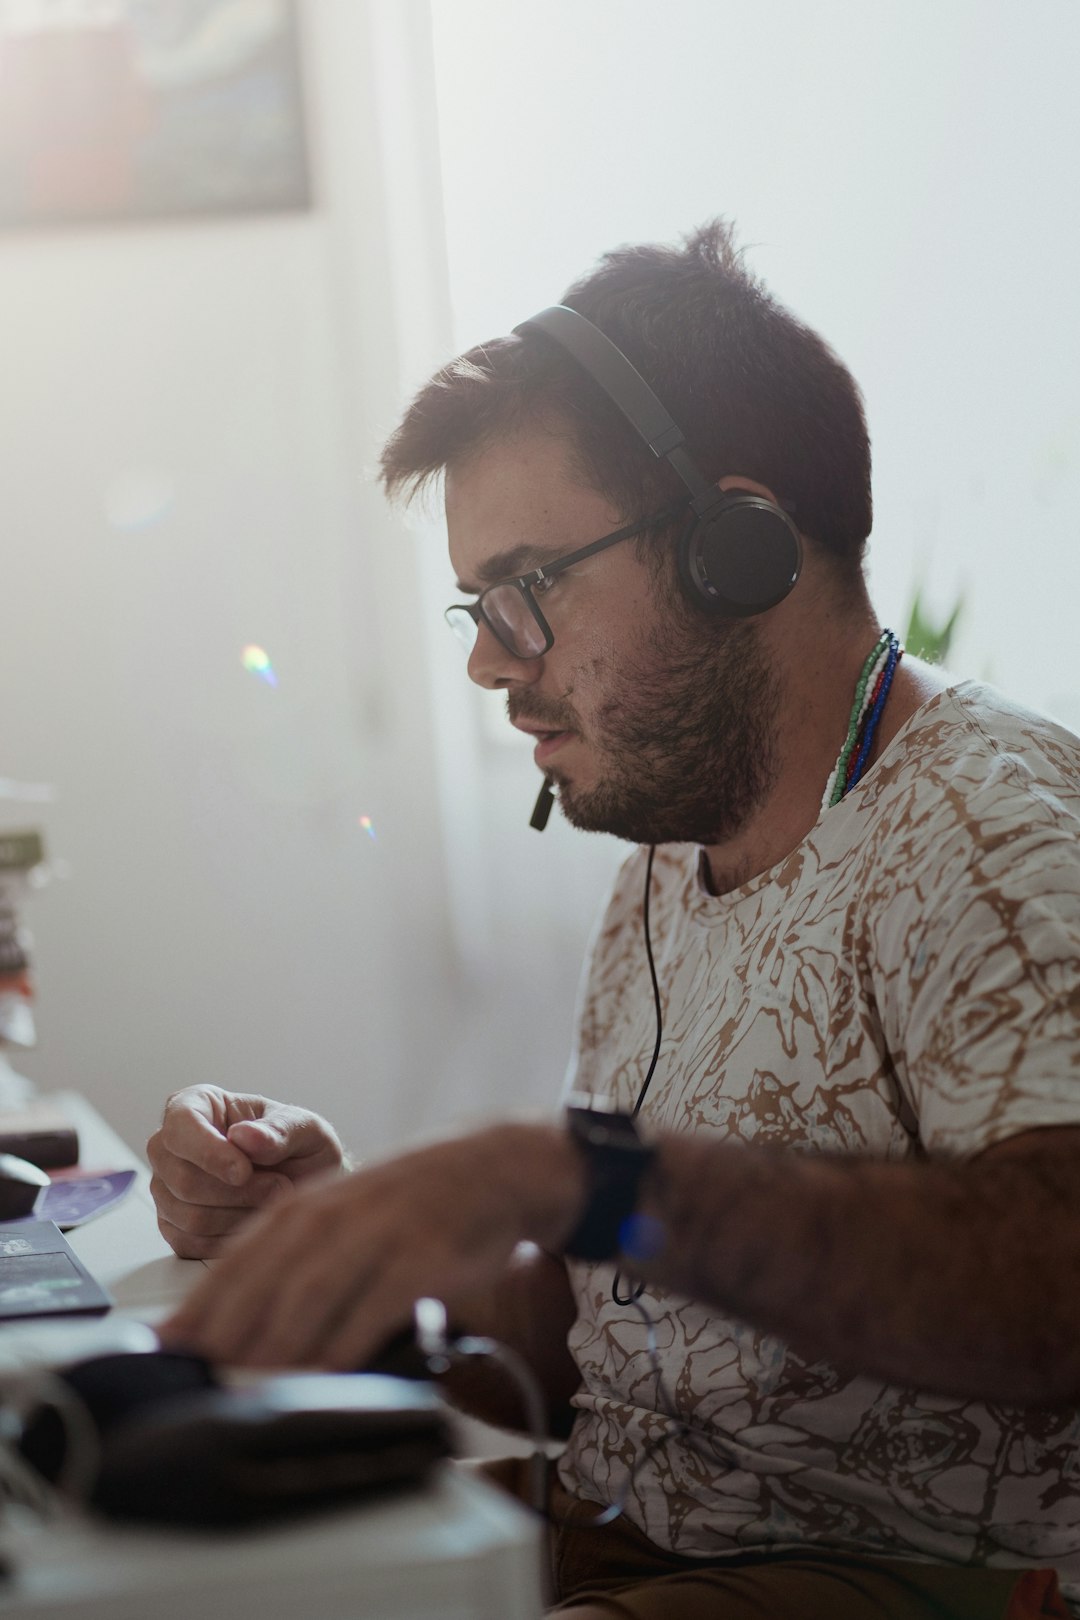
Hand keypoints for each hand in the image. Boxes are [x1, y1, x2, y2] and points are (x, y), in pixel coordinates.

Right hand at [148, 1086, 346, 1258]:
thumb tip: (244, 1137)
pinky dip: (229, 1239)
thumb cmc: (301, 1147)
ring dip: (240, 1216)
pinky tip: (254, 1220)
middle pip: (183, 1179)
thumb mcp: (306, 1129)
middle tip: (280, 1186)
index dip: (209, 1152)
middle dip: (238, 1192)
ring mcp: (166, 1187)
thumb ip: (279, 1130)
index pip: (180, 1126)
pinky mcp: (172, 1225)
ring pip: (188, 1216)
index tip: (245, 1171)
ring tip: (273, 1201)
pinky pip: (190, 1243)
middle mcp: (170, 1146)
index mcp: (195, 1105)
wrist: (307, 1183)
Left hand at [158, 1121, 583, 1368]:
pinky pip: (376, 1305)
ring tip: (248, 1384)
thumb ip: (299, 1256)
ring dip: (278, 1343)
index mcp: (310, 1204)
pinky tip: (326, 1372)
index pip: (240, 1257)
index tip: (167, 1344)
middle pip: (268, 1277)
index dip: (201, 1303)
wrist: (494, 1167)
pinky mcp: (424, 1256)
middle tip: (196, 1373)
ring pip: (316, 1292)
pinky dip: (348, 1341)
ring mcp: (381, 1233)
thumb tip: (240, 1321)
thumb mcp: (347, 1211)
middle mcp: (337, 1214)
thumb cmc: (412, 1200)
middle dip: (227, 1329)